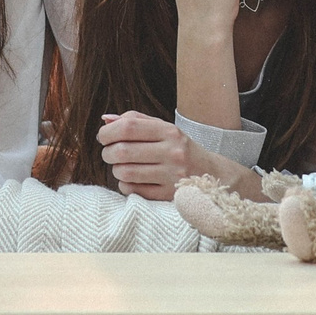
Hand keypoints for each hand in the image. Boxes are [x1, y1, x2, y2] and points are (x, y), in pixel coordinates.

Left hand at [96, 111, 236, 199]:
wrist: (212, 174)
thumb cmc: (179, 149)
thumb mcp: (164, 129)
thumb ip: (135, 121)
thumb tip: (106, 120)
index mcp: (170, 132)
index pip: (128, 127)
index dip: (108, 132)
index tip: (103, 137)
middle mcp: (173, 152)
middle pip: (123, 151)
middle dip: (108, 153)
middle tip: (109, 153)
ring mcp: (171, 175)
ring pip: (125, 172)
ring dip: (116, 170)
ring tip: (121, 166)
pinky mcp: (169, 195)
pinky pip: (133, 190)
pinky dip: (125, 185)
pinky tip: (131, 180)